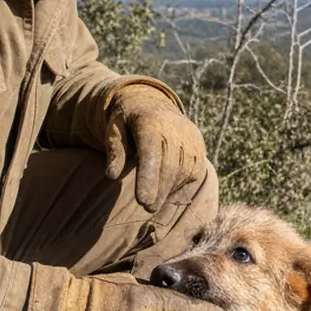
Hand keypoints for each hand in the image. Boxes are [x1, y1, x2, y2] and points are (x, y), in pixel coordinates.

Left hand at [105, 85, 206, 211]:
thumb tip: (111, 175)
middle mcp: (175, 128)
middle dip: (159, 190)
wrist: (152, 103)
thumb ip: (115, 150)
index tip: (143, 201)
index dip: (148, 177)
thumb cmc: (127, 121)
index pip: (151, 152)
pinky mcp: (199, 148)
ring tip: (153, 203)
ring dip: (169, 190)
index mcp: (150, 121)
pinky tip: (167, 194)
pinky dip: (182, 187)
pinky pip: (195, 173)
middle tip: (147, 208)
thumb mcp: (114, 129)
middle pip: (170, 165)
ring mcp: (191, 138)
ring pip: (184, 172)